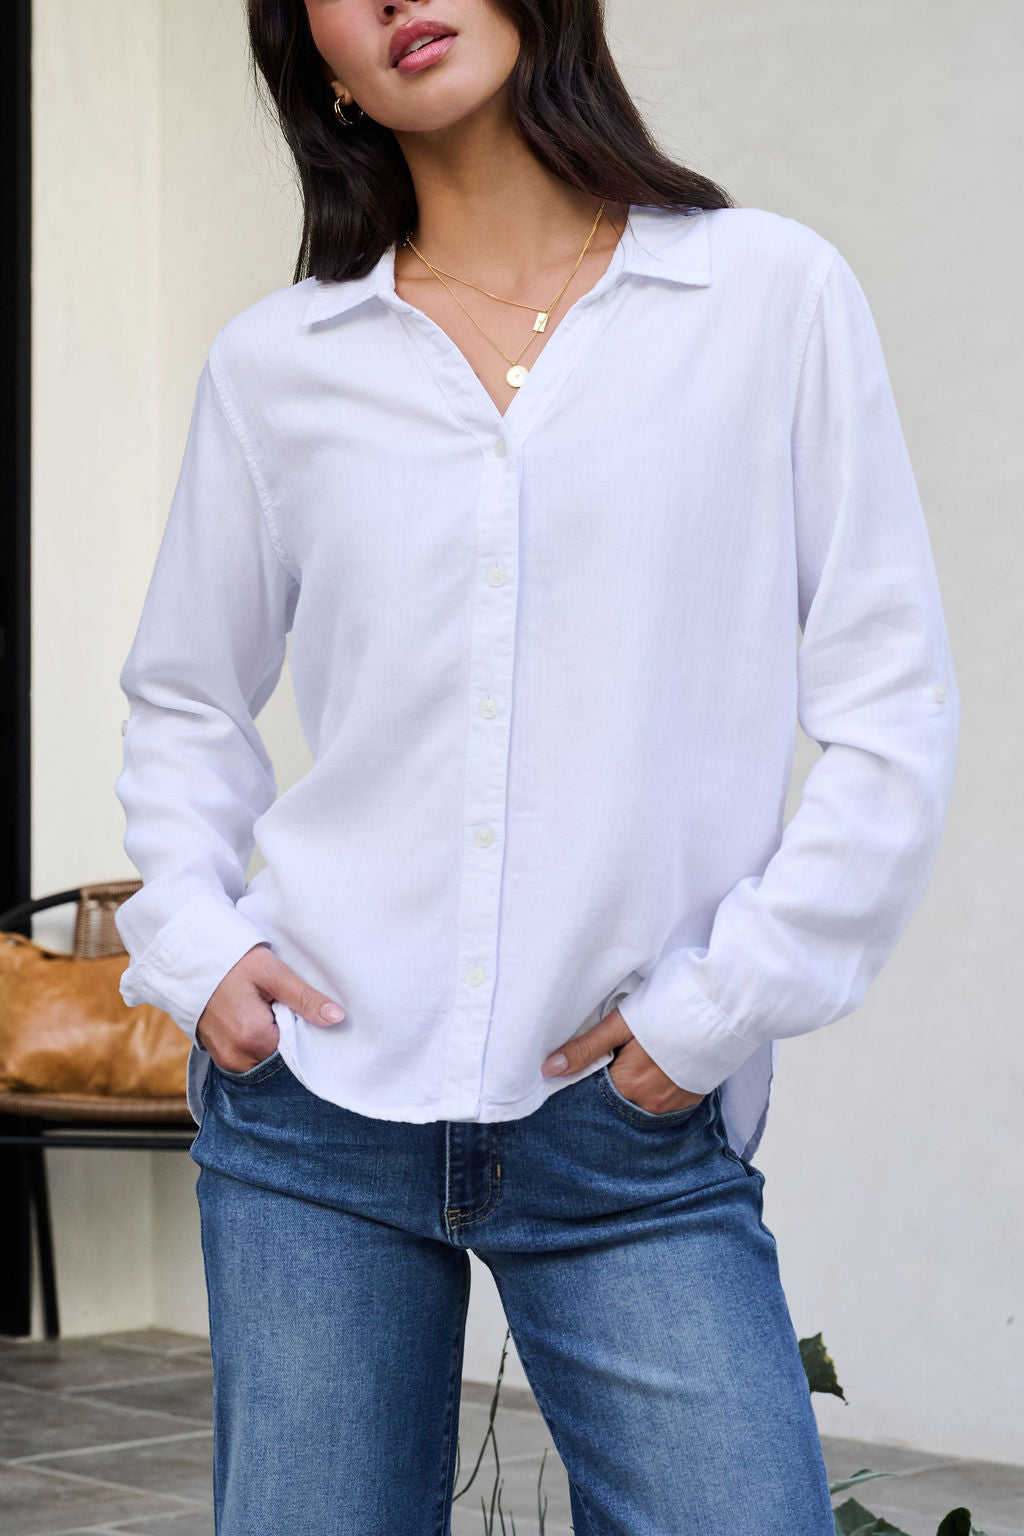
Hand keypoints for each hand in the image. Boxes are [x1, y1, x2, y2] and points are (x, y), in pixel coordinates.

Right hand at [194, 943, 345, 1074]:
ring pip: (264, 1059)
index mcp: (254, 1038)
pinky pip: (247, 1058)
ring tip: (263, 1010)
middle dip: (286, 1036)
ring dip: (270, 1041)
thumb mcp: (273, 974)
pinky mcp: (217, 1056)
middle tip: (278, 1006)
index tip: (296, 1009)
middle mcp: (237, 1057)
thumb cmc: (233, 962)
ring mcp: (224, 1060)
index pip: (296, 1050)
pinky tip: (252, 1019)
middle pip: (279, 1057)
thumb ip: (305, 998)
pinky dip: (255, 1043)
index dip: (301, 1030)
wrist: (189, 959)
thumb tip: (338, 1018)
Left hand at [541, 1007, 705, 1115]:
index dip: (585, 1077)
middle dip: (610, 1081)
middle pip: (616, 1098)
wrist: (724, 1008)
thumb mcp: (622, 1023)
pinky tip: (657, 1067)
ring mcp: (673, 1106)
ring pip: (639, 1102)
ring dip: (633, 1086)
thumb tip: (549, 1069)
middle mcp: (649, 1104)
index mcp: (628, 1085)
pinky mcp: (691, 1100)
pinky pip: (662, 1102)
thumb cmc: (671, 1008)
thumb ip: (586, 1049)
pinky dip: (654, 1089)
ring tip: (640, 1058)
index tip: (586, 1063)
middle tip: (616, 1055)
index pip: (591, 1093)